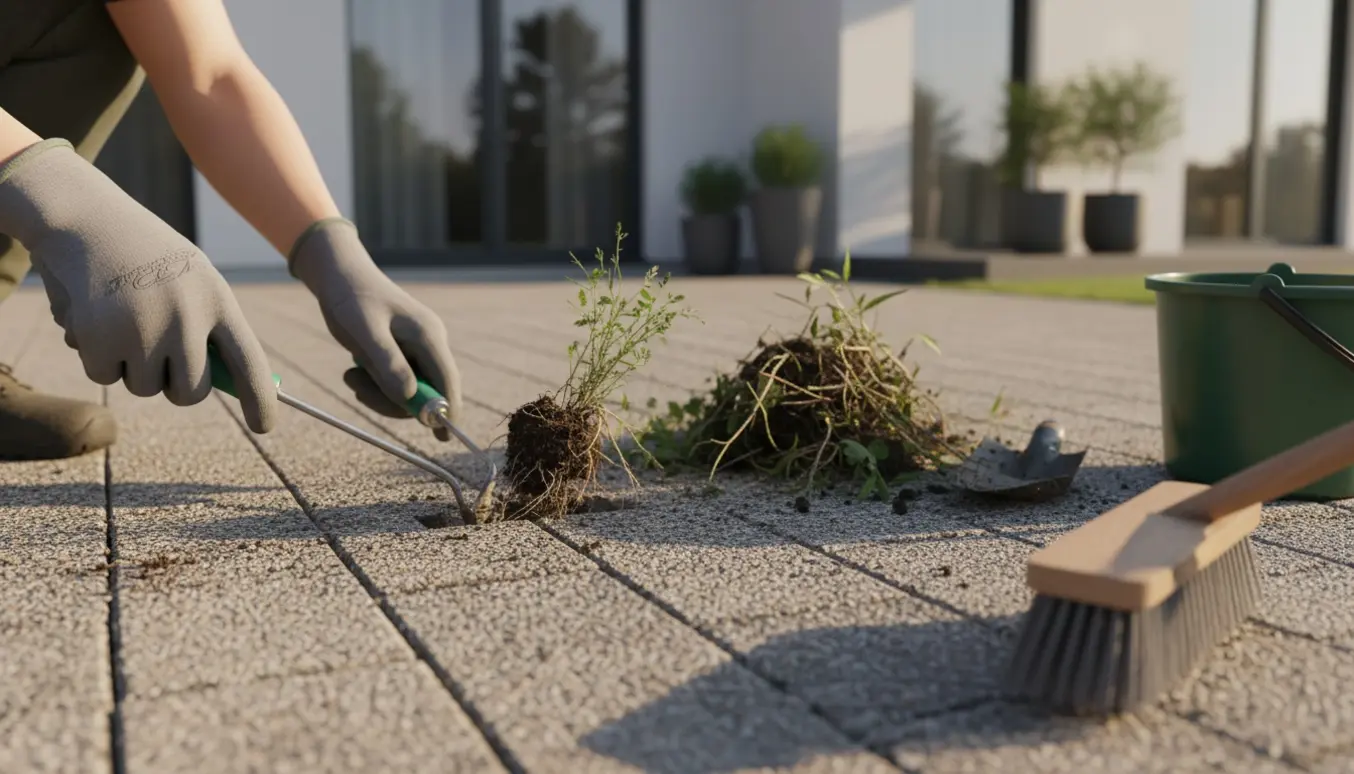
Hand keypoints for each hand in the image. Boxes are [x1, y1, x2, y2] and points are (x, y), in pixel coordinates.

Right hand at [0, 139, 276, 431]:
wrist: (86, 217)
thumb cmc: (147, 254)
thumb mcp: (192, 280)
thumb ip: (211, 328)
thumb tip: (231, 384)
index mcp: (217, 299)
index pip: (249, 361)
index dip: (260, 399)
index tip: (265, 428)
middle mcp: (186, 317)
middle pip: (191, 392)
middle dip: (174, 385)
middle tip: (159, 355)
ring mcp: (143, 329)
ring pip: (145, 387)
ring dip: (131, 365)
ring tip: (123, 318)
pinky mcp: (101, 337)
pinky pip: (104, 376)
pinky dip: (96, 356)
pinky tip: (96, 318)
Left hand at [288, 218, 461, 437]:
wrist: (339, 276)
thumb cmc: (351, 298)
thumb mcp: (364, 330)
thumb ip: (387, 362)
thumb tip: (409, 397)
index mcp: (428, 335)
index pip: (448, 380)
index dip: (447, 410)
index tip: (444, 437)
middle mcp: (428, 343)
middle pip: (428, 391)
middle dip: (395, 402)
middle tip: (359, 393)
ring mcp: (416, 349)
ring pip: (409, 391)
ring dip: (380, 394)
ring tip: (350, 378)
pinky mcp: (402, 353)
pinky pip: (397, 383)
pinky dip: (376, 386)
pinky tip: (355, 373)